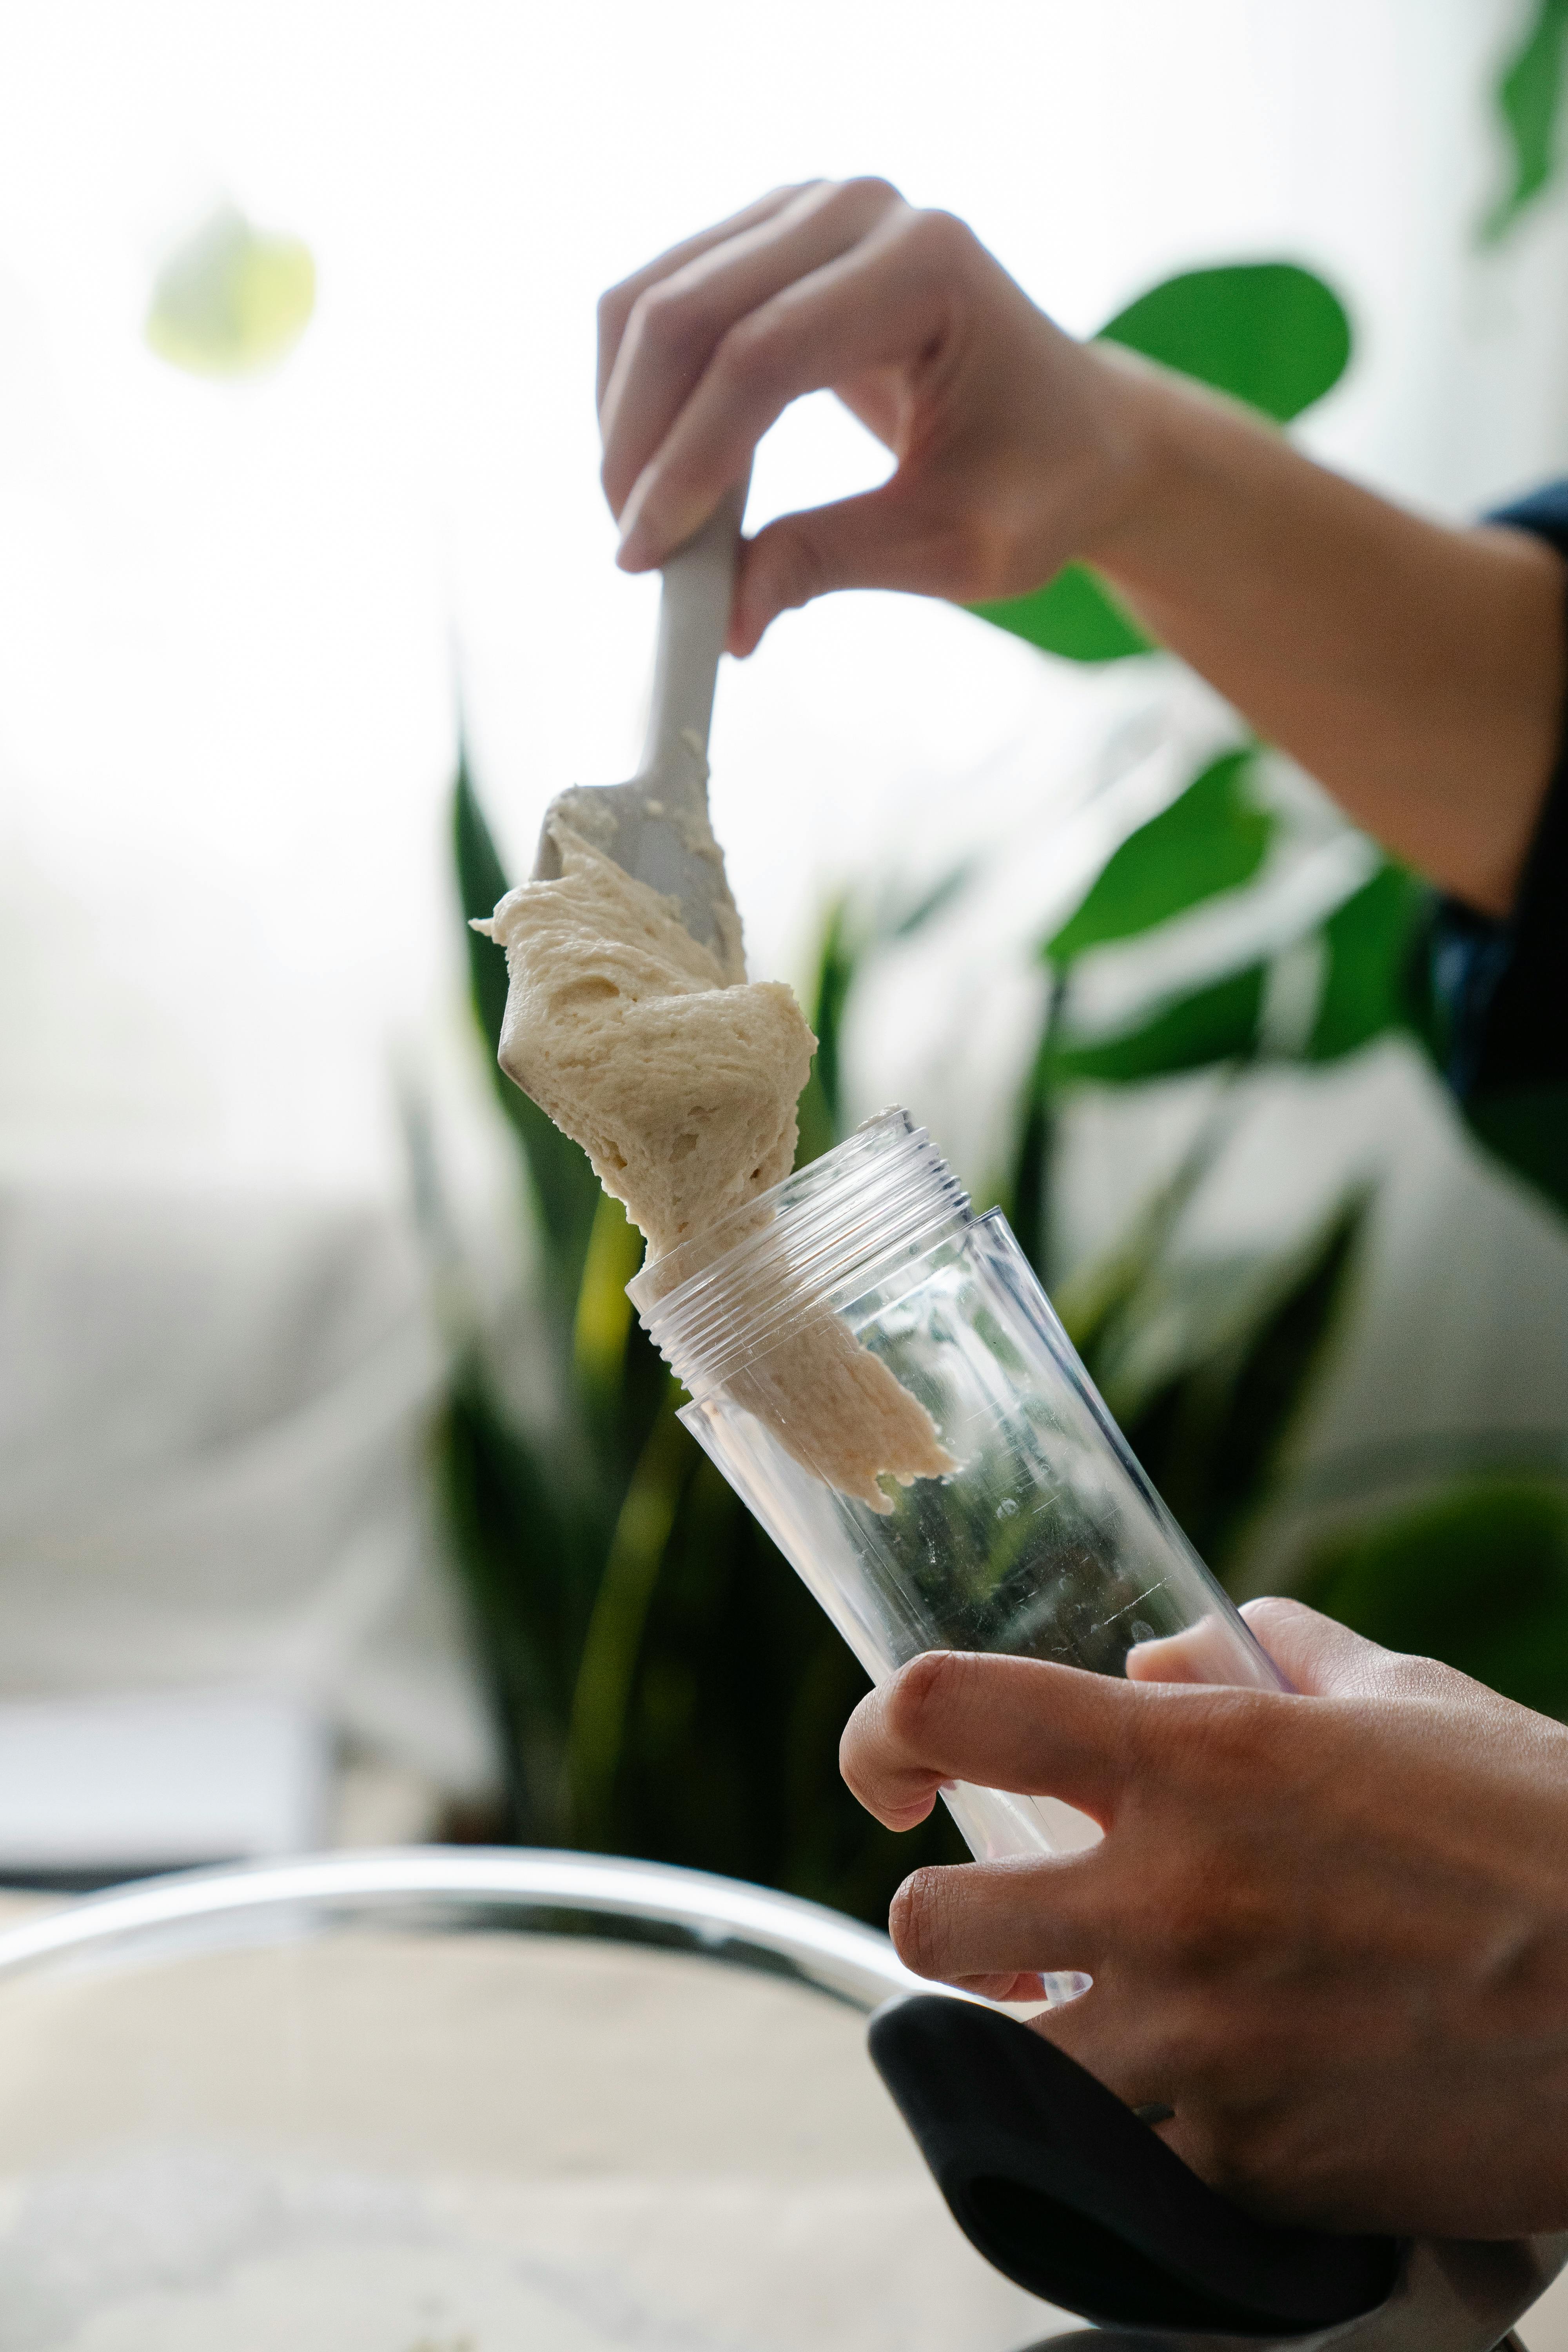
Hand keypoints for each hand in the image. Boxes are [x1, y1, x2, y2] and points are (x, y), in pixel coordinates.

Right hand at [596, 178, 1143, 653]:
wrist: (1076, 431)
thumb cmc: (1038, 488)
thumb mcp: (956, 546)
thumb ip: (835, 564)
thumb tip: (727, 621)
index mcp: (927, 265)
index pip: (763, 356)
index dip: (689, 464)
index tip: (648, 563)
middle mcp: (859, 212)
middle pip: (688, 314)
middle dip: (640, 446)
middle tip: (633, 559)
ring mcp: (805, 212)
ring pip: (649, 303)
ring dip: (624, 422)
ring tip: (642, 525)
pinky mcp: (766, 238)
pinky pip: (657, 304)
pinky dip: (637, 396)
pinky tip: (657, 476)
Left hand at [840, 1599, 1567, 2237]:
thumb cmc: (1540, 1829)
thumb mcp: (1401, 1697)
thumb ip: (1263, 1650)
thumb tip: (1152, 1655)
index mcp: (1197, 1757)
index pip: (950, 1710)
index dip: (881, 1733)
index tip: (889, 1771)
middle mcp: (1171, 1896)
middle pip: (932, 1923)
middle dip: (947, 1925)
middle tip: (1009, 1928)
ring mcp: (1200, 2041)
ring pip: (1006, 2061)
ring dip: (1034, 2040)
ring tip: (1101, 2020)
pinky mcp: (1244, 2164)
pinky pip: (1123, 2155)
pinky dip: (1145, 2131)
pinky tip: (1205, 2099)